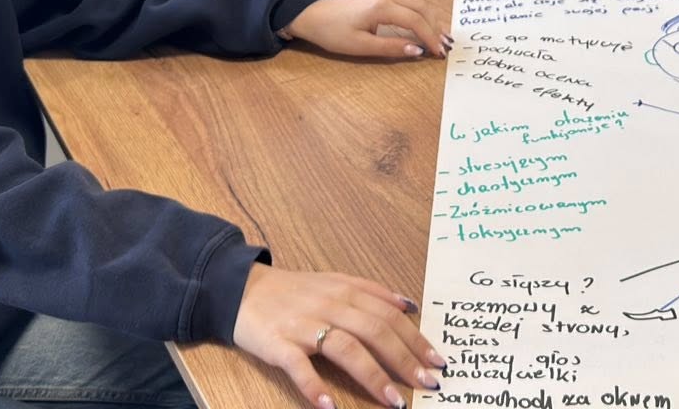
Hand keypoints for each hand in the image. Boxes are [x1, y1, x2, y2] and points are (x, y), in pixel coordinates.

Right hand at [232, 263, 446, 408]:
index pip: (389, 315)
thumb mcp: (334, 282)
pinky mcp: (278, 344)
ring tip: (394, 402)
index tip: (438, 361)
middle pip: (375, 331)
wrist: (240, 288)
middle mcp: (329, 305)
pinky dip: (315, 387)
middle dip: (405, 360)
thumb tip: (409, 304)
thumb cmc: (292, 292)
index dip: (416, 339)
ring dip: (373, 376)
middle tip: (427, 384)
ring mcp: (303, 325)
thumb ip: (370, 292)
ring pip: (345, 348)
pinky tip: (331, 407)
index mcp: (346, 291)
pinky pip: (299, 367)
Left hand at [285, 0, 447, 58]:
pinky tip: (422, 21)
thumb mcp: (362, 46)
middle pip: (421, 8)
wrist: (311, 15)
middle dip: (435, 27)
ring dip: (429, 17)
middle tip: (445, 45)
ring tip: (438, 35)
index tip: (439, 52)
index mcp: (382, 6)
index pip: (416, 21)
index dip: (431, 37)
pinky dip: (419, 10)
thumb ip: (392, 47)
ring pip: (416, 1)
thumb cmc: (332, 32)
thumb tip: (418, 51)